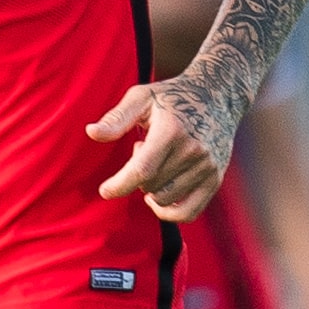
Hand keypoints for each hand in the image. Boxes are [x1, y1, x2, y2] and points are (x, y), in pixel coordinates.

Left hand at [87, 76, 236, 221]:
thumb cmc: (171, 96)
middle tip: (142, 150)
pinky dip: (169, 212)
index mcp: (172, 131)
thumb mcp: (141, 97)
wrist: (217, 96)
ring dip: (152, 188)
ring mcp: (207, 168)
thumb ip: (116, 118)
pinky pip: (189, 213)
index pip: (142, 170)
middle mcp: (193, 152)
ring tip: (157, 161)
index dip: (120, 185)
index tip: (104, 191)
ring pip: (166, 199)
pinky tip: (159, 197)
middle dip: (136, 175)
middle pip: (151, 185)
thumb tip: (91, 133)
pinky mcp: (214, 180)